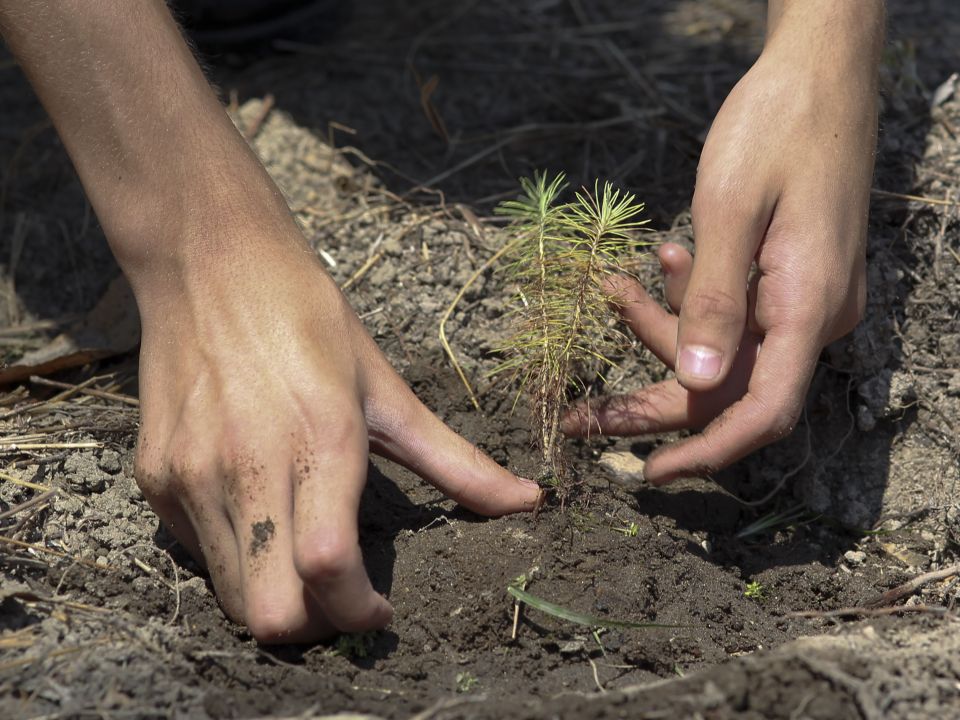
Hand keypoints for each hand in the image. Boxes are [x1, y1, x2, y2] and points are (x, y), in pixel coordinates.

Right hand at [134, 232, 540, 642]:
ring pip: (232, 597)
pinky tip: (262, 516)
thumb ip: (455, 460)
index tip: (382, 609)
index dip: (360, 613)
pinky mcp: (155, 476)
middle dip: (317, 626)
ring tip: (304, 560)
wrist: (209, 263)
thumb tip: (529, 500)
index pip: (330, 570)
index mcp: (320, 441)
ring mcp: (192, 475)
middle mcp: (248, 466)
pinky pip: (199, 553)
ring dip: (278, 598)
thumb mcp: (387, 388)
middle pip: (272, 613)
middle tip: (343, 597)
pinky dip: (237, 560)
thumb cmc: (308, 317)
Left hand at [564, 3, 880, 484]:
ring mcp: (803, 297)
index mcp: (808, 308)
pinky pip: (734, 310)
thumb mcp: (729, 212)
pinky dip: (692, 297)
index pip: (762, 412)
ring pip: (723, 347)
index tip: (650, 472)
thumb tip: (692, 385)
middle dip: (652, 399)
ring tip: (615, 288)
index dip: (707, 452)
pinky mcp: (789, 276)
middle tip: (583, 413)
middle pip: (728, 388)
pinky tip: (665, 258)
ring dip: (662, 328)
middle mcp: (812, 315)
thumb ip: (711, 303)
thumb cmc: (776, 128)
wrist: (819, 70)